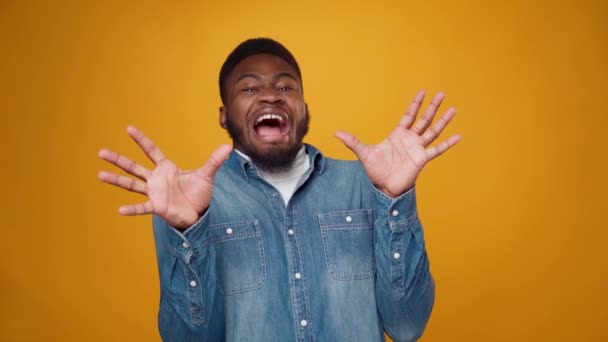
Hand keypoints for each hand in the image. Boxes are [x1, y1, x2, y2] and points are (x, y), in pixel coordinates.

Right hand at [98, 126, 231, 228]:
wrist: (198, 213)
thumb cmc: (199, 193)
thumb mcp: (207, 175)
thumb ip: (214, 161)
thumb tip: (228, 146)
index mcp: (166, 168)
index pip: (151, 150)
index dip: (141, 140)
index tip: (128, 128)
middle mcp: (156, 179)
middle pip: (134, 166)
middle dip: (118, 159)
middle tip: (101, 152)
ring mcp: (154, 192)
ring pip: (131, 184)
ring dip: (116, 180)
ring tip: (100, 174)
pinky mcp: (156, 206)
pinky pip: (142, 207)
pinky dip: (132, 209)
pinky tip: (119, 209)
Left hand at [335, 90, 459, 197]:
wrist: (384, 188)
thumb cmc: (376, 171)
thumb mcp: (364, 153)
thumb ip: (353, 141)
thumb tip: (336, 132)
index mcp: (398, 135)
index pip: (409, 115)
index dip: (415, 104)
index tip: (422, 92)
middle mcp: (410, 139)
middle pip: (424, 119)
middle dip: (432, 107)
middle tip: (442, 93)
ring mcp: (418, 149)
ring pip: (433, 131)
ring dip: (443, 121)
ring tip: (454, 109)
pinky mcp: (422, 159)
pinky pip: (437, 150)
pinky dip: (447, 144)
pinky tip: (458, 136)